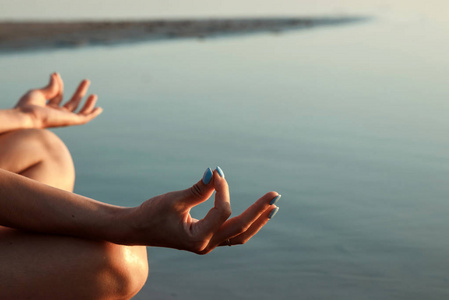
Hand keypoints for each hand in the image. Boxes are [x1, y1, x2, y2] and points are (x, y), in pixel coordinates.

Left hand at [15, 73, 101, 127]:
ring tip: (94, 94)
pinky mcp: (70, 121)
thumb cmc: (27, 106)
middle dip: (79, 91)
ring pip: (80, 111)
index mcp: (48, 109)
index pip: (58, 95)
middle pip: (72, 103)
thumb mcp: (38, 93)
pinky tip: (99, 108)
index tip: (55, 74)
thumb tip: (56, 75)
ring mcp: (64, 118)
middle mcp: (57, 115)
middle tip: (87, 80)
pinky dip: (92, 114)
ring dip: (87, 102)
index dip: (58, 84)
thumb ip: (50, 87)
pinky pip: (84, 118)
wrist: (26, 116)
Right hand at [123, 167, 279, 253]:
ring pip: (240, 235)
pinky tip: (255, 213)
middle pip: (240, 229)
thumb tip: (214, 172)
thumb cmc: (151, 214)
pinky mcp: (207, 239)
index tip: (216, 173)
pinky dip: (245, 223)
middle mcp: (205, 245)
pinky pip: (232, 234)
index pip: (222, 212)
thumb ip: (197, 189)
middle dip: (259, 211)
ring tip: (272, 207)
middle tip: (276, 196)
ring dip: (257, 221)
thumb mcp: (173, 200)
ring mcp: (208, 244)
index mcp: (196, 238)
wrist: (137, 229)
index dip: (223, 190)